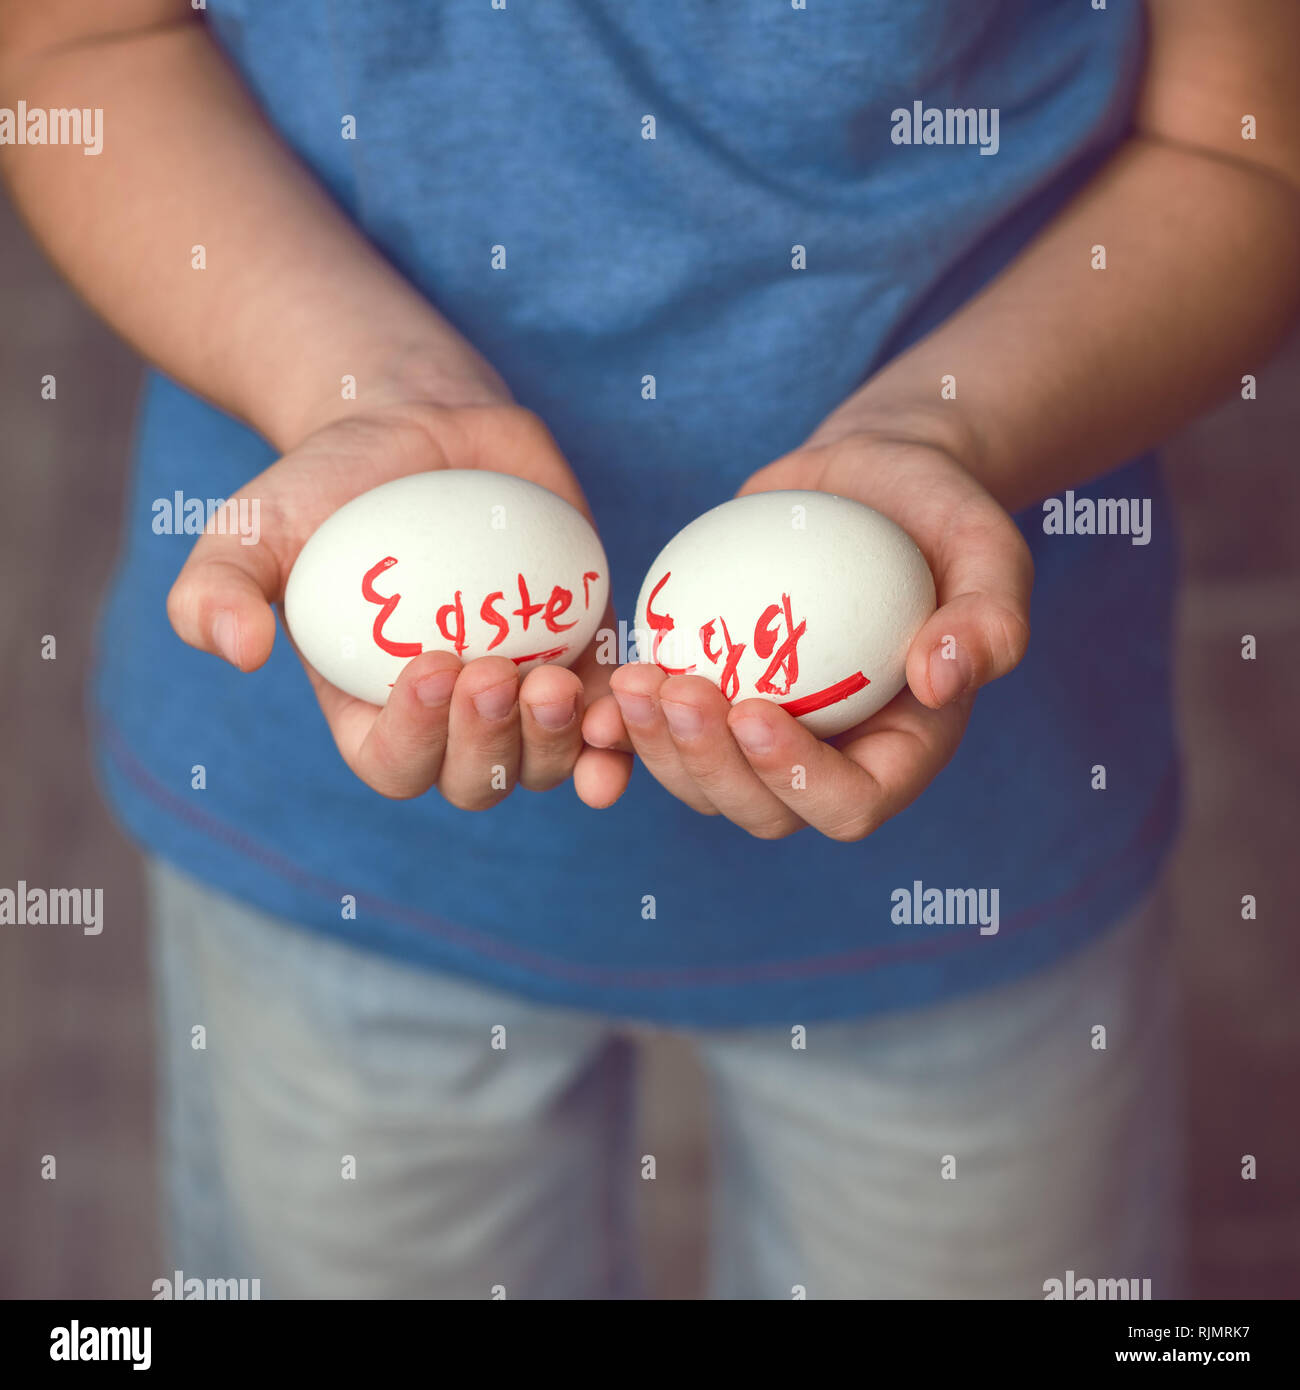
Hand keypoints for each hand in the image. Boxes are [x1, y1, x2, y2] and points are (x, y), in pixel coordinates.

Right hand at [167, 399, 632, 806]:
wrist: (420, 429)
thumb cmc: (328, 486)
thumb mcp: (253, 526)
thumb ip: (217, 588)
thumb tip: (234, 651)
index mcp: (373, 716)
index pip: (394, 765)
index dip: (415, 740)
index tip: (429, 667)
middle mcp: (451, 721)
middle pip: (478, 778)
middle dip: (490, 745)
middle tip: (496, 675)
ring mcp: (522, 693)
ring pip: (547, 758)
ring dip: (557, 740)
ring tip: (554, 682)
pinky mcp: (581, 654)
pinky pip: (606, 711)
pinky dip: (620, 724)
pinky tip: (627, 701)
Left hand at [582, 431, 1031, 839]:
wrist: (867, 482)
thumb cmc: (937, 515)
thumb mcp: (987, 549)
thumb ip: (990, 617)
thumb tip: (940, 681)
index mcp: (900, 752)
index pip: (850, 804)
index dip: (797, 779)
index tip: (754, 709)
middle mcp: (831, 760)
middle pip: (764, 810)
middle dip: (709, 766)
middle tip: (675, 690)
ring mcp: (769, 736)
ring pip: (703, 783)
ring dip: (659, 748)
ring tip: (635, 679)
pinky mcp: (718, 698)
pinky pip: (666, 732)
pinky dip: (631, 720)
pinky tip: (610, 674)